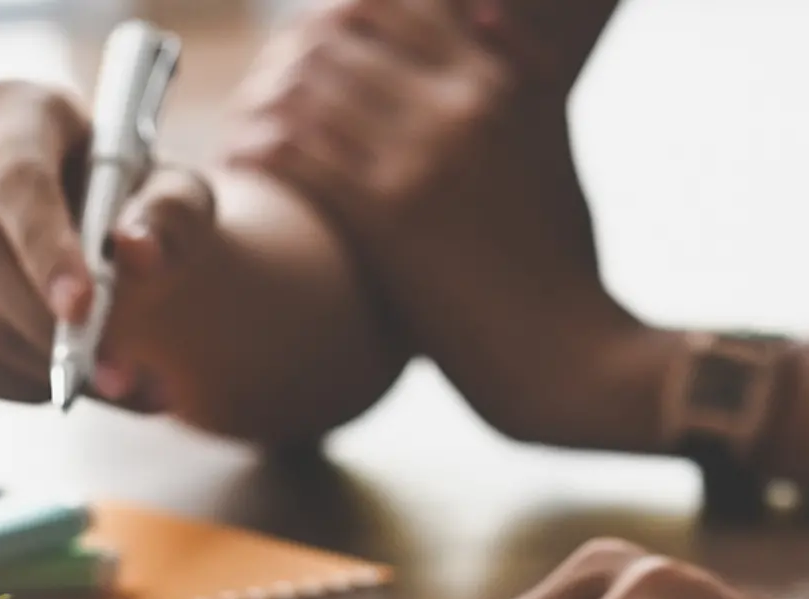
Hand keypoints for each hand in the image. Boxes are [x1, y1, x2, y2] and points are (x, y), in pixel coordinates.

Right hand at [0, 80, 219, 410]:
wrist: (112, 242)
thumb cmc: (142, 208)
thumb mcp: (181, 202)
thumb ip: (171, 220)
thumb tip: (136, 251)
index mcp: (18, 109)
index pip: (15, 179)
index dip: (45, 248)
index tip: (83, 309)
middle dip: (43, 322)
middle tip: (111, 370)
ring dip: (38, 364)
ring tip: (110, 383)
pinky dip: (8, 385)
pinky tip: (58, 385)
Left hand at [228, 0, 631, 440]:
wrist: (566, 353)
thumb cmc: (561, 264)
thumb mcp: (555, 151)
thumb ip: (526, 75)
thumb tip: (485, 11)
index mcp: (497, 81)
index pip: (393, 6)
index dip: (335, 21)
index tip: (302, 54)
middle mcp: (459, 103)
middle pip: (336, 39)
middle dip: (283, 61)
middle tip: (257, 98)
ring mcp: (423, 155)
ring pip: (305, 88)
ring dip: (259, 104)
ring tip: (242, 132)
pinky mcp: (390, 213)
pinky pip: (295, 151)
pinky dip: (257, 149)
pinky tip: (242, 166)